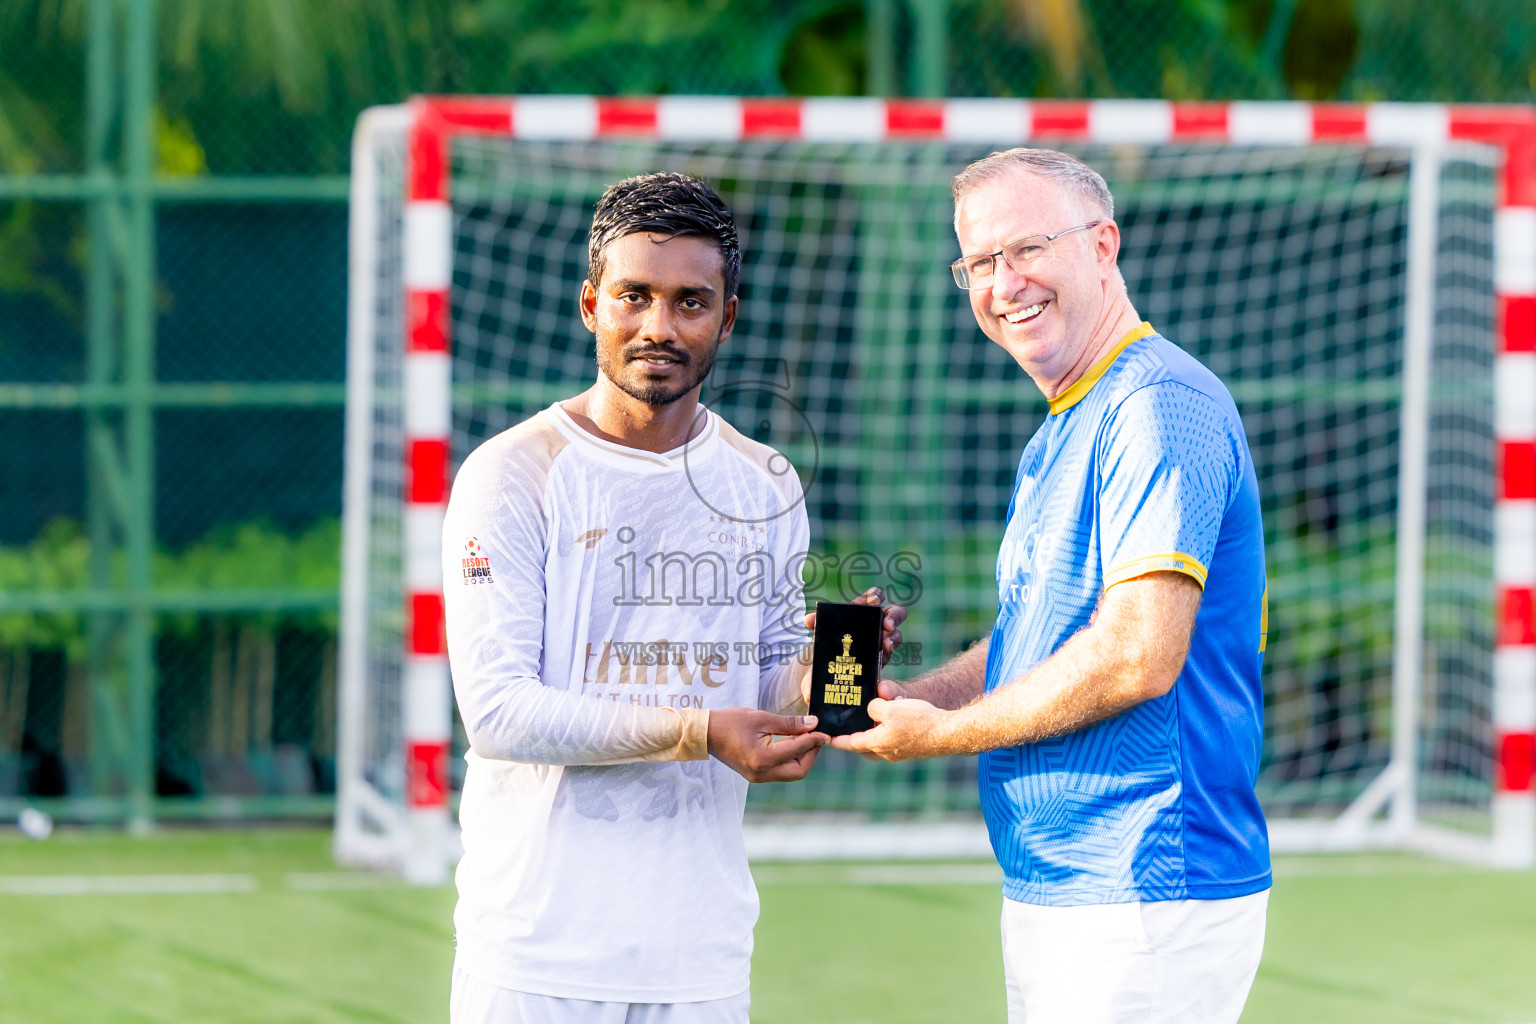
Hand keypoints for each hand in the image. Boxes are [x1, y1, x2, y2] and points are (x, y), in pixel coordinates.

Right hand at [708, 709, 827, 781]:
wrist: (705, 733)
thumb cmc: (731, 722)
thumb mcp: (762, 718)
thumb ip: (790, 724)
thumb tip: (813, 724)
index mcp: (764, 759)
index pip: (798, 751)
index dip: (814, 740)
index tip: (824, 731)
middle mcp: (762, 773)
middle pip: (798, 771)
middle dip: (811, 754)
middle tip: (816, 736)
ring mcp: (758, 777)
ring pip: (790, 773)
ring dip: (801, 758)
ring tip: (805, 738)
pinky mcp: (755, 775)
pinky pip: (779, 771)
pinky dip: (789, 760)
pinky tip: (791, 744)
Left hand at [804, 587, 907, 665]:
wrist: (828, 667)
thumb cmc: (829, 641)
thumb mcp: (822, 631)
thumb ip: (816, 624)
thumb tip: (808, 619)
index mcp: (863, 610)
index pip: (875, 596)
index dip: (877, 596)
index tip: (873, 602)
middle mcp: (877, 622)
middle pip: (896, 613)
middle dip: (895, 616)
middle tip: (887, 625)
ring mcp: (882, 640)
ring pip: (896, 635)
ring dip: (893, 638)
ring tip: (886, 645)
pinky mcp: (882, 658)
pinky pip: (889, 655)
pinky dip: (885, 656)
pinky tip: (879, 660)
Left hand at [830, 696, 942, 761]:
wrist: (946, 733)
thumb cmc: (918, 721)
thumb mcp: (890, 708)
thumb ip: (874, 708)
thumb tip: (872, 710)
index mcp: (877, 744)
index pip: (851, 743)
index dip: (838, 740)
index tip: (828, 739)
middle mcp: (886, 752)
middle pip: (864, 747)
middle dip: (856, 740)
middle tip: (849, 731)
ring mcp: (899, 753)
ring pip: (879, 744)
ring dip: (874, 734)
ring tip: (874, 720)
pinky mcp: (910, 750)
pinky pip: (893, 742)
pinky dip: (888, 733)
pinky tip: (895, 719)